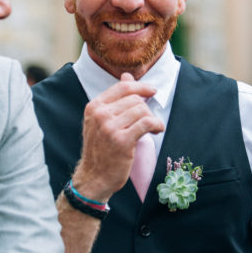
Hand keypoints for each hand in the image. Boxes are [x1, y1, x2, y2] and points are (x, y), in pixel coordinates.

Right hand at [71, 73, 164, 201]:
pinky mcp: (122, 141)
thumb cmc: (101, 149)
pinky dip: (157, 125)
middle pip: (135, 99)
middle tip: (149, 121)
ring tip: (153, 128)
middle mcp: (100, 114)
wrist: (94, 177)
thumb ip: (115, 99)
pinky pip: (147, 123)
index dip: (141, 86)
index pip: (122, 87)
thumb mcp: (101, 121)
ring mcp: (109, 127)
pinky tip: (157, 130)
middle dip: (146, 108)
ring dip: (152, 118)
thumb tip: (127, 75)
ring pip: (142, 110)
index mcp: (94, 106)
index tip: (152, 91)